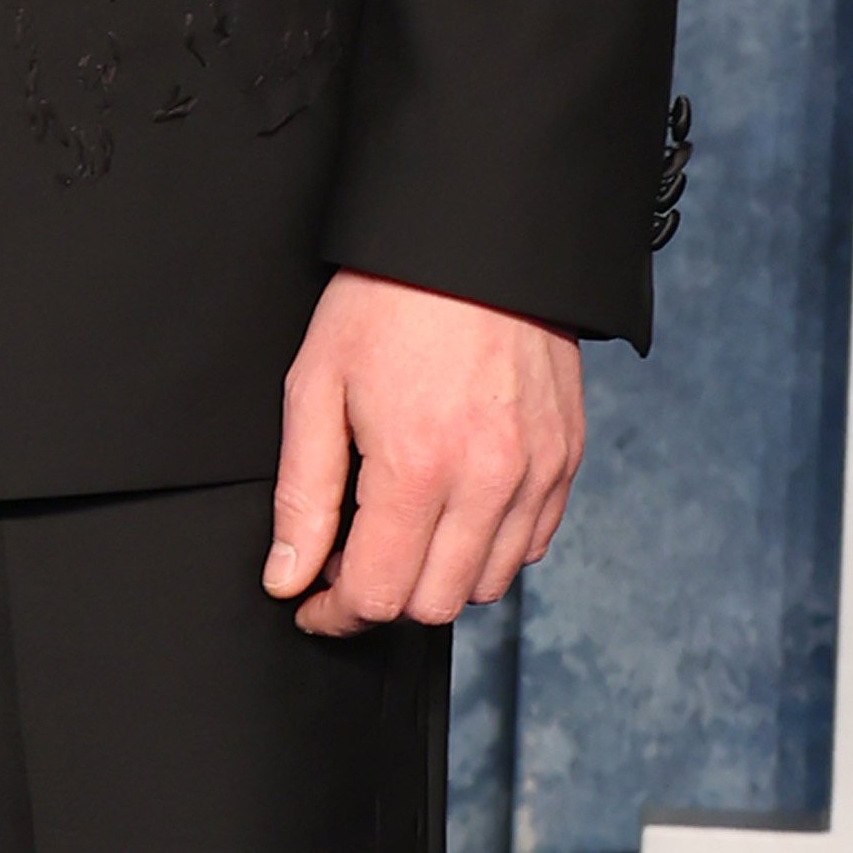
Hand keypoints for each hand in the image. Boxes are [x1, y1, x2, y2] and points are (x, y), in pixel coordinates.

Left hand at [266, 269, 582, 636]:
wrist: (474, 240)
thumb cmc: (386, 301)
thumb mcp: (316, 384)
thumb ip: (303, 493)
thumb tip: (286, 575)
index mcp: (418, 467)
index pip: (380, 596)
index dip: (336, 612)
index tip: (311, 602)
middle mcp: (488, 483)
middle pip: (435, 604)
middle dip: (383, 597)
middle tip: (348, 560)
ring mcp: (537, 475)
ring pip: (486, 584)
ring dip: (436, 576)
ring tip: (398, 529)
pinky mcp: (566, 460)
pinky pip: (531, 545)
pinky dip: (489, 549)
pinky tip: (452, 510)